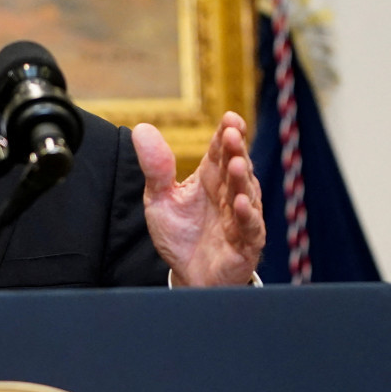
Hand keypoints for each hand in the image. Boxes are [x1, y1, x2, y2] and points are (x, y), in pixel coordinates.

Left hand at [132, 112, 263, 286]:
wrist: (187, 274)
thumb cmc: (179, 233)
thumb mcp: (159, 198)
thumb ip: (155, 167)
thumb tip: (141, 128)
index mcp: (210, 178)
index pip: (219, 151)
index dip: (225, 134)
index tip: (229, 118)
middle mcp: (229, 193)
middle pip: (235, 166)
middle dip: (236, 149)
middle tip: (233, 133)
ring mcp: (241, 216)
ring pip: (246, 193)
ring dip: (241, 178)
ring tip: (236, 164)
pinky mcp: (246, 242)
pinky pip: (249, 226)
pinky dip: (246, 215)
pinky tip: (241, 203)